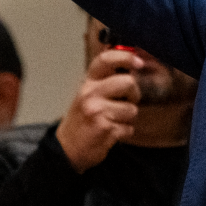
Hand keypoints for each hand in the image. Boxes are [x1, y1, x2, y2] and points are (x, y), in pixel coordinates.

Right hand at [57, 49, 143, 172]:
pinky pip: (129, 127)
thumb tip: (134, 67)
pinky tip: (110, 132)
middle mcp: (90, 94)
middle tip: (125, 102)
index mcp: (87, 83)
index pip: (105, 60)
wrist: (67, 148)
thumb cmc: (82, 120)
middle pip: (129, 82)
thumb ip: (107, 80)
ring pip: (132, 109)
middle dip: (134, 94)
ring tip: (112, 121)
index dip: (125, 57)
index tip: (138, 62)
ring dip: (127, 118)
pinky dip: (124, 132)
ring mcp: (96, 111)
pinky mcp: (104, 128)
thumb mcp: (88, 94)